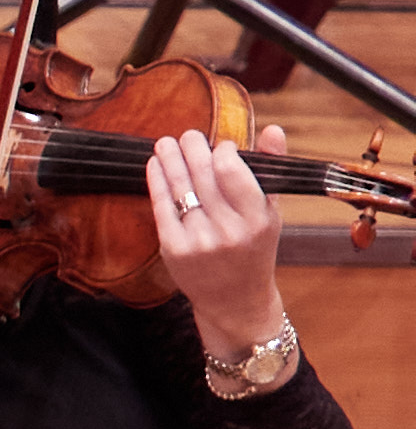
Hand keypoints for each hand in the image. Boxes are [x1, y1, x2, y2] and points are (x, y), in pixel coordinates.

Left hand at [149, 122, 283, 363]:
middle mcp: (228, 231)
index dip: (222, 152)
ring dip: (170, 160)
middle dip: (192, 149)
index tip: (220, 146)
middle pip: (203, 177)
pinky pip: (161, 208)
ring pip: (180, 189)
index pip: (232, 172)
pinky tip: (155, 165)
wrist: (234, 299)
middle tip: (187, 135)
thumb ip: (272, 170)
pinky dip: (156, 182)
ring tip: (166, 142)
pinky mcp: (173, 250)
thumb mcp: (272, 212)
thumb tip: (273, 129)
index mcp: (257, 219)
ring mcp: (198, 241)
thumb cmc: (254, 248)